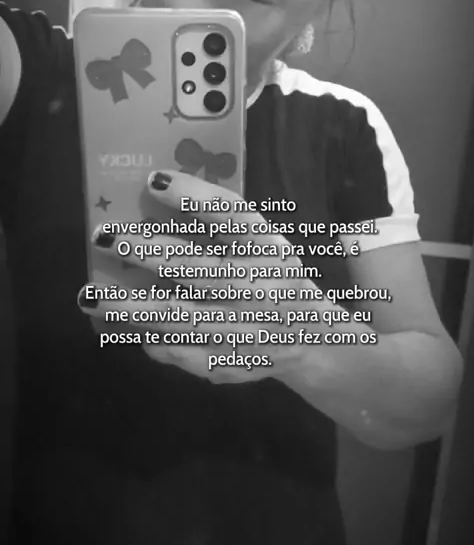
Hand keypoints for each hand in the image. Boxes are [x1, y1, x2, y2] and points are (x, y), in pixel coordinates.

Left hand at [80, 170, 315, 383]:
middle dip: (143, 250)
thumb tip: (159, 196)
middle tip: (103, 236)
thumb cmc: (274, 278)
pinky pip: (181, 352)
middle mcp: (258, 286)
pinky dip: (150, 340)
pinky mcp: (232, 364)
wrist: (313, 341)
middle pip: (193, 266)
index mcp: (268, 247)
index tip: (153, 180)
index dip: (192, 195)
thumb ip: (221, 225)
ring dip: (128, 306)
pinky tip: (121, 329)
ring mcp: (244, 330)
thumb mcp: (262, 243)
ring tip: (88, 296)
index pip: (230, 214)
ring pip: (177, 316)